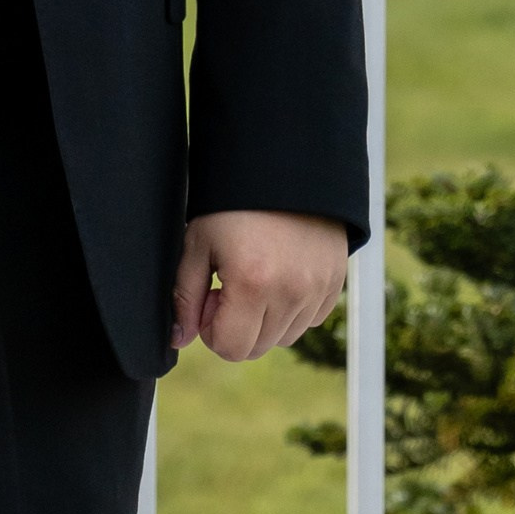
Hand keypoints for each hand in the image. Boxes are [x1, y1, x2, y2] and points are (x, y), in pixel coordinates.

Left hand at [170, 209, 347, 359]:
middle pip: (257, 348)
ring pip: (284, 337)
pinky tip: (281, 271)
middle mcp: (291, 293)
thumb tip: (179, 340)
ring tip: (257, 275)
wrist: (282, 165)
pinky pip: (309, 319)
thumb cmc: (232, 201)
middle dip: (237, 326)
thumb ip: (185, 296)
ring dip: (265, 319)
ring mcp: (318, 289)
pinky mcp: (335, 282)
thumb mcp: (198, 241)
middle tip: (230, 283)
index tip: (212, 294)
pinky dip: (292, 308)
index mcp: (253, 283)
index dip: (212, 328)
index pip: (231, 349)